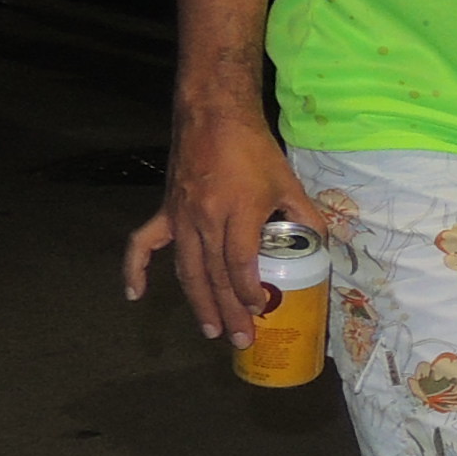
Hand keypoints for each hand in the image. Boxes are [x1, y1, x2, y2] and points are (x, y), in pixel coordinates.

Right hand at [123, 102, 325, 345]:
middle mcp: (205, 220)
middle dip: (228, 311)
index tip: (259, 310)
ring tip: (210, 330)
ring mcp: (181, 218)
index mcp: (237, 213)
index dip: (248, 292)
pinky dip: (135, 270)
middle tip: (240, 340)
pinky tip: (134, 295)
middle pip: (214, 276)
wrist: (213, 116)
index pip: (240, 264)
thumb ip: (305, 215)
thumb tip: (322, 244)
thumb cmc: (254, 149)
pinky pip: (143, 245)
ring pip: (187, 270)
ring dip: (198, 302)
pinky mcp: (165, 211)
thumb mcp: (288, 182)